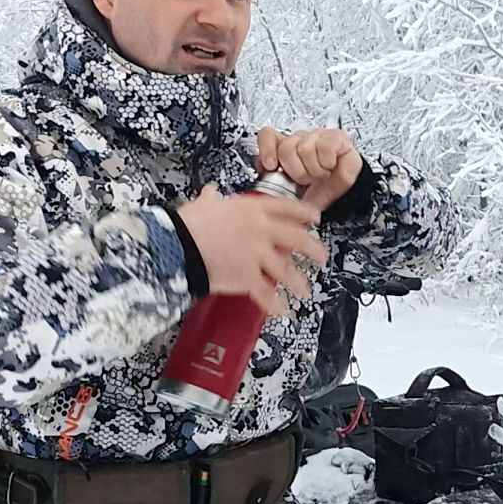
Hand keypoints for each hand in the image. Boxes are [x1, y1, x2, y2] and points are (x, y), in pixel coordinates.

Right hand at [176, 185, 328, 316]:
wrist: (180, 245)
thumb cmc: (189, 223)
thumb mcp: (203, 205)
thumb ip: (211, 199)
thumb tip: (210, 193)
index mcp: (252, 209)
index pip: (286, 208)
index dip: (304, 213)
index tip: (315, 218)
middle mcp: (261, 231)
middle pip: (297, 239)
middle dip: (313, 249)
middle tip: (321, 256)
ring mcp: (258, 255)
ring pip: (286, 271)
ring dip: (298, 283)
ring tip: (306, 291)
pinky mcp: (249, 277)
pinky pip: (266, 294)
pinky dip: (275, 305)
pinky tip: (282, 310)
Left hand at [257, 127, 363, 212]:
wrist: (346, 192)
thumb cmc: (320, 189)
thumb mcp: (294, 192)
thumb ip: (275, 185)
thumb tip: (263, 188)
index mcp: (286, 149)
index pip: (268, 135)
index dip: (267, 150)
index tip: (270, 166)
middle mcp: (300, 140)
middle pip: (286, 147)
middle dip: (296, 170)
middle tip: (306, 178)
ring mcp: (317, 136)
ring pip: (305, 148)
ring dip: (314, 169)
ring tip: (320, 174)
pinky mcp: (336, 137)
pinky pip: (325, 147)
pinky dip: (327, 162)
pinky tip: (330, 166)